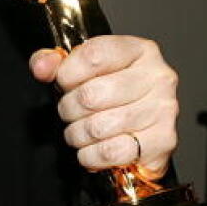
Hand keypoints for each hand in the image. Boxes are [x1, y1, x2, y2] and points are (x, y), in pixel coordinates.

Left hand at [29, 36, 177, 178]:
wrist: (143, 127)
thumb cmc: (112, 93)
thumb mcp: (83, 68)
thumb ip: (55, 63)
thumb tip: (43, 67)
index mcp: (139, 50)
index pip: (92, 56)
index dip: (67, 74)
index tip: (64, 82)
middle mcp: (157, 77)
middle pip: (92, 95)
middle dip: (69, 108)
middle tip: (71, 111)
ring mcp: (163, 110)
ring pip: (98, 127)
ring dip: (77, 133)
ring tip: (80, 130)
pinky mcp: (163, 142)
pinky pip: (110, 152)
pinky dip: (90, 155)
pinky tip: (92, 148)